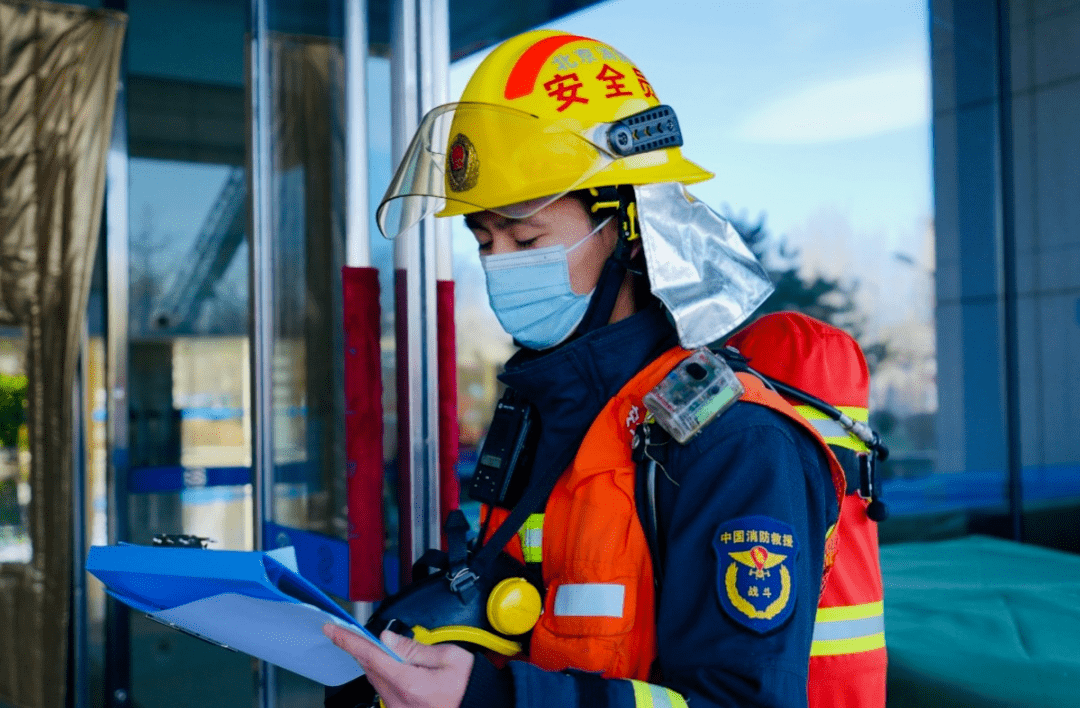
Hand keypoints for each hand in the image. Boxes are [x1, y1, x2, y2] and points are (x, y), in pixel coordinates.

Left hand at [323, 624, 473, 707]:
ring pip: (376, 680)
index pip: (370, 656)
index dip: (348, 641)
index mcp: (409, 683)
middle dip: (362, 649)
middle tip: (352, 632)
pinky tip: (392, 666)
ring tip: (380, 647)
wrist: (481, 707)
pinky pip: (385, 691)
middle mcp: (399, 700)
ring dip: (374, 662)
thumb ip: (414, 648)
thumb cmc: (471, 685)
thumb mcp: (449, 657)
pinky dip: (384, 675)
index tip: (331, 629)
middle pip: (370, 668)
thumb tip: (387, 637)